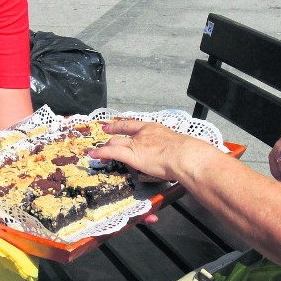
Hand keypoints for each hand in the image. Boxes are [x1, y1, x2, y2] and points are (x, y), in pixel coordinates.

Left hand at [89, 119, 216, 182]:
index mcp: (154, 128)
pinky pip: (112, 152)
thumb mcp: (178, 144)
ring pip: (115, 143)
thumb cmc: (186, 152)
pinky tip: (94, 155)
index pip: (134, 124)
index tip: (116, 125)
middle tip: (106, 135)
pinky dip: (101, 153)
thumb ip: (171, 147)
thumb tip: (176, 153)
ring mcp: (136, 144)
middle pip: (123, 132)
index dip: (123, 124)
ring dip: (104, 147)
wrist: (184, 155)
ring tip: (96, 152)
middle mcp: (143, 134)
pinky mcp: (131, 155)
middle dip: (112, 134)